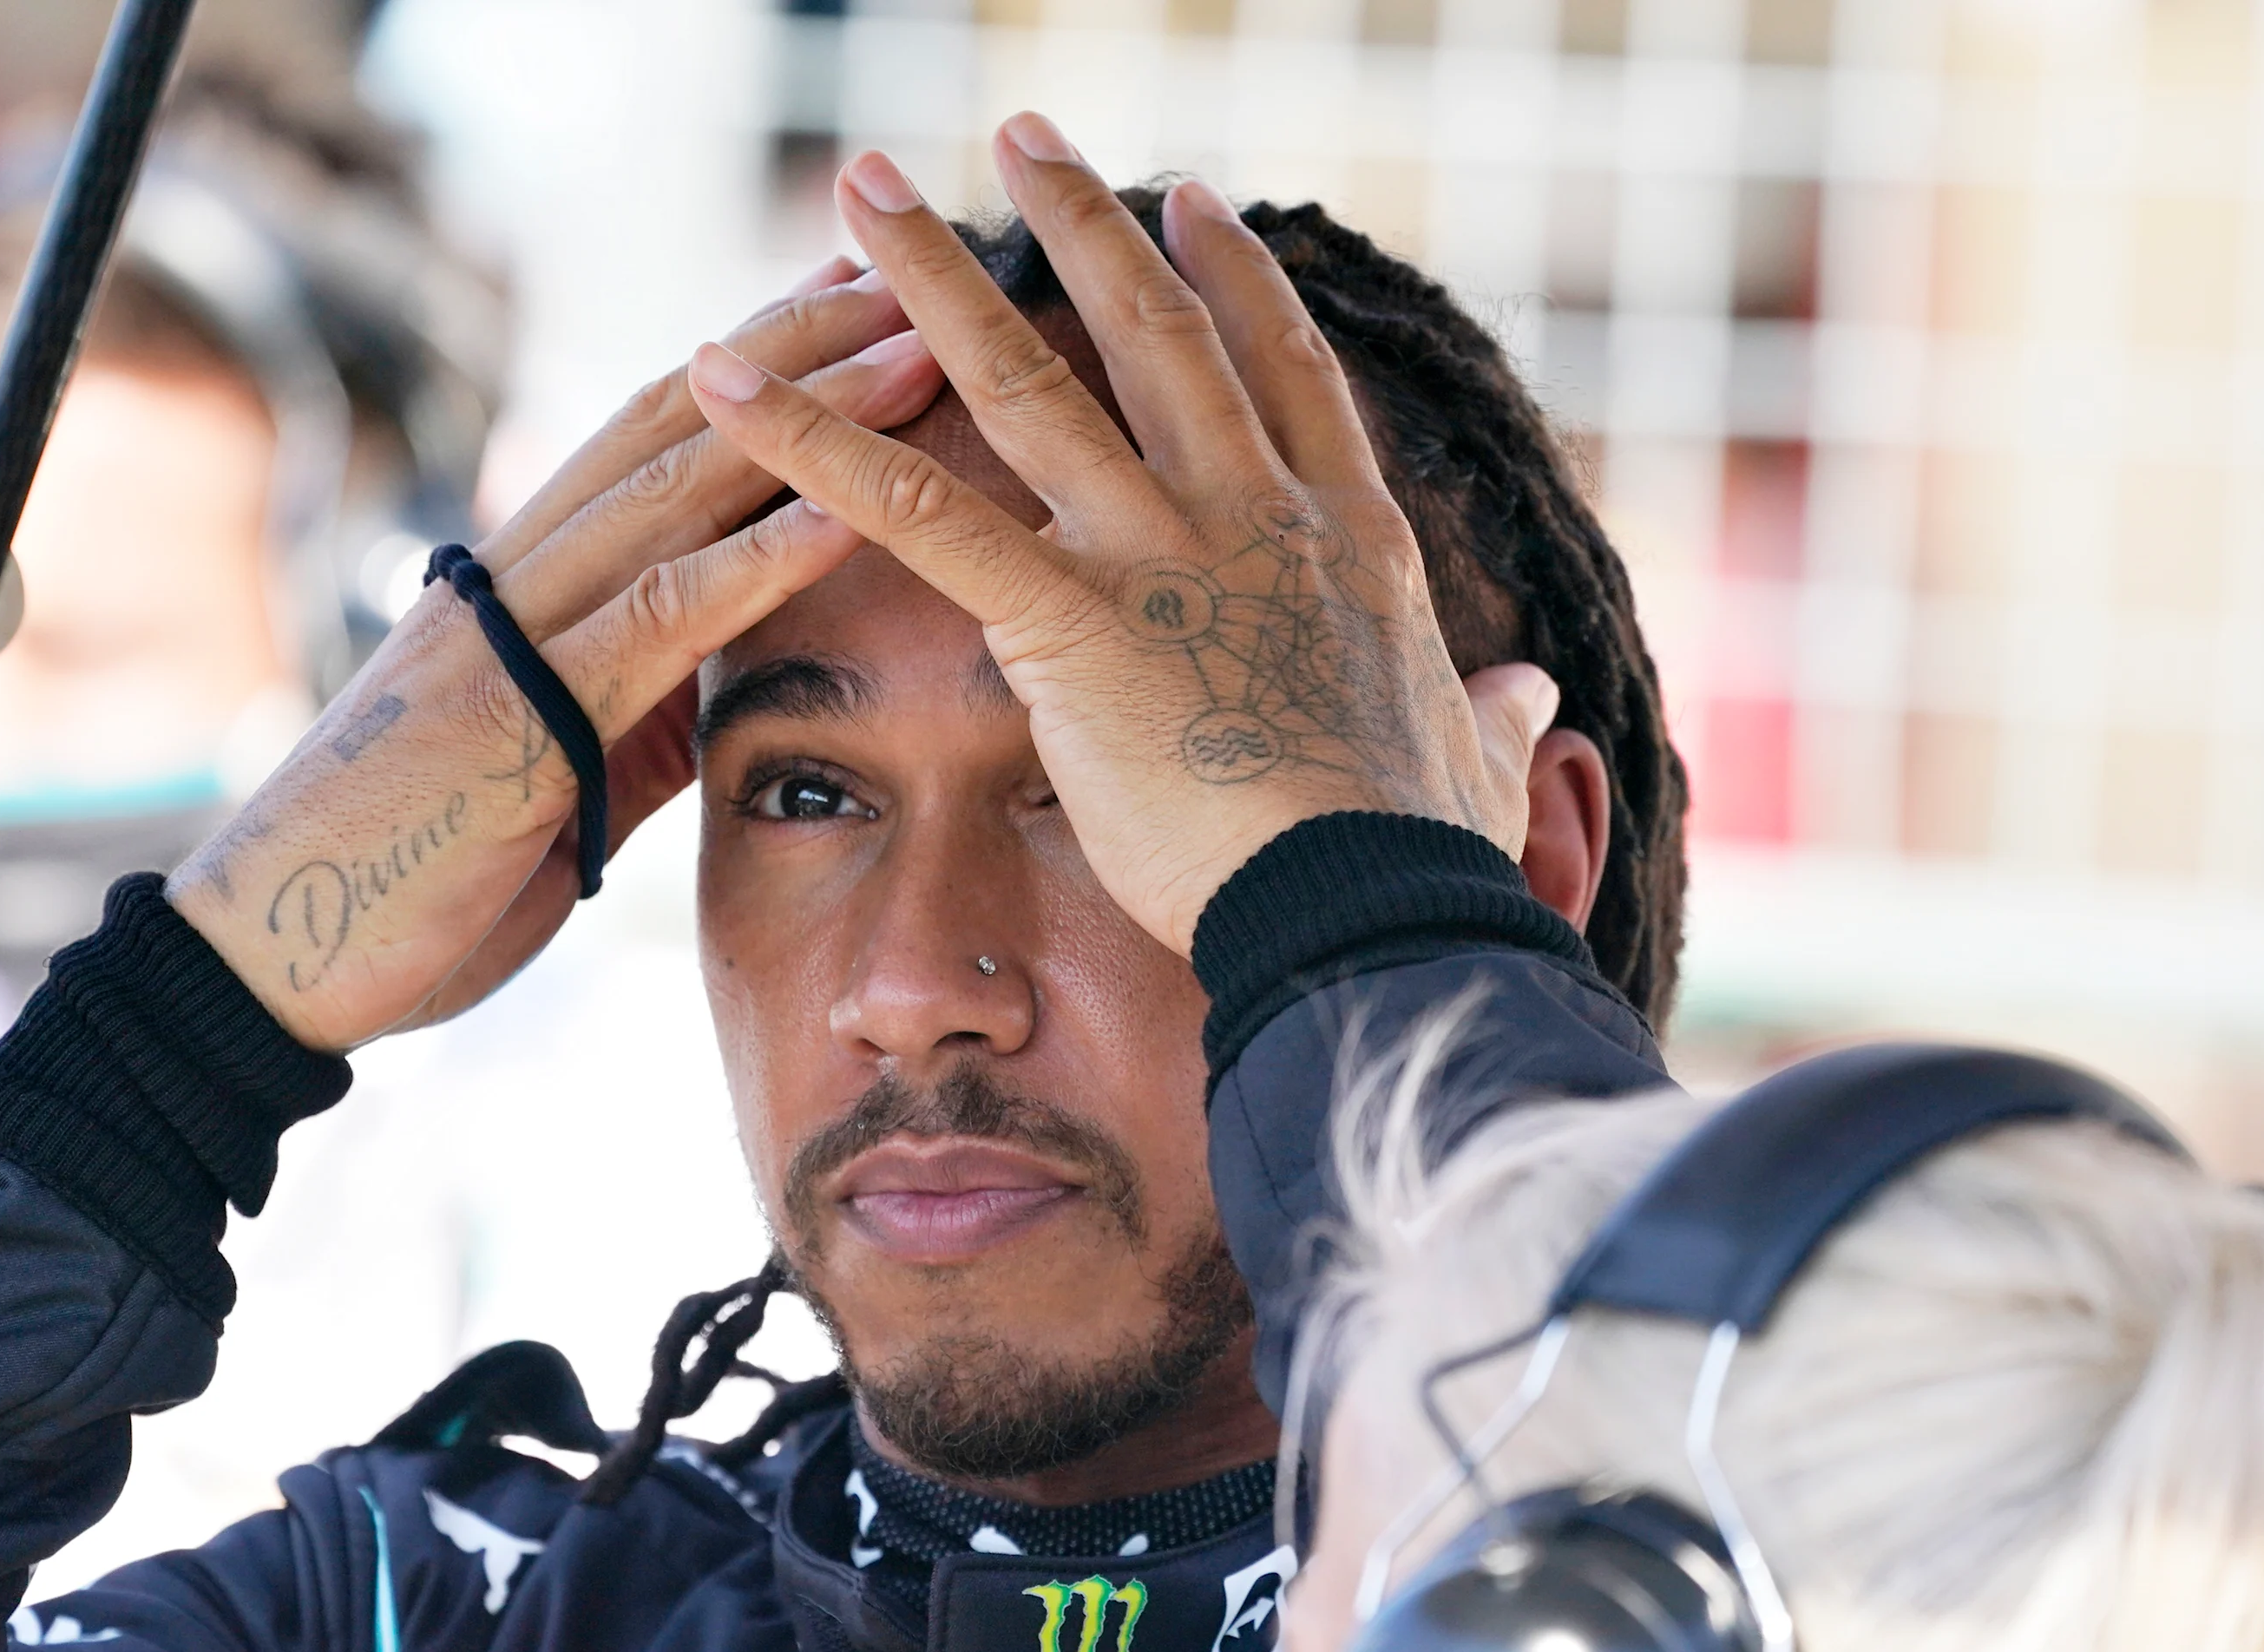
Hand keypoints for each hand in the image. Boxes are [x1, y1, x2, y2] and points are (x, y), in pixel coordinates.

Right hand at [172, 261, 944, 1047]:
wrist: (271, 966)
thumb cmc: (408, 883)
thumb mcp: (553, 783)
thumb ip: (631, 714)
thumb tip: (716, 680)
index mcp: (516, 590)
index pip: (650, 440)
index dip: (756, 362)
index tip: (853, 297)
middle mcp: (511, 582)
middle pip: (674, 423)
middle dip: (799, 340)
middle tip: (909, 264)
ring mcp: (510, 639)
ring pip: (675, 491)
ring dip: (811, 419)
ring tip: (920, 349)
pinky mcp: (519, 717)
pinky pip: (658, 620)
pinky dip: (759, 562)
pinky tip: (851, 515)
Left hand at [687, 125, 1552, 956]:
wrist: (1369, 904)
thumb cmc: (1417, 857)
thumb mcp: (1475, 764)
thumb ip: (1492, 715)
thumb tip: (1530, 693)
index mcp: (1343, 538)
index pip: (1281, 372)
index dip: (1233, 279)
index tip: (1192, 203)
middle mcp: (1249, 513)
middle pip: (1153, 332)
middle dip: (1080, 222)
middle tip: (1022, 135)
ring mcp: (1158, 553)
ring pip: (1027, 379)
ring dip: (933, 273)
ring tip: (865, 186)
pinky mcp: (1069, 621)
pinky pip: (919, 511)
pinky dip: (815, 443)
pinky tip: (733, 384)